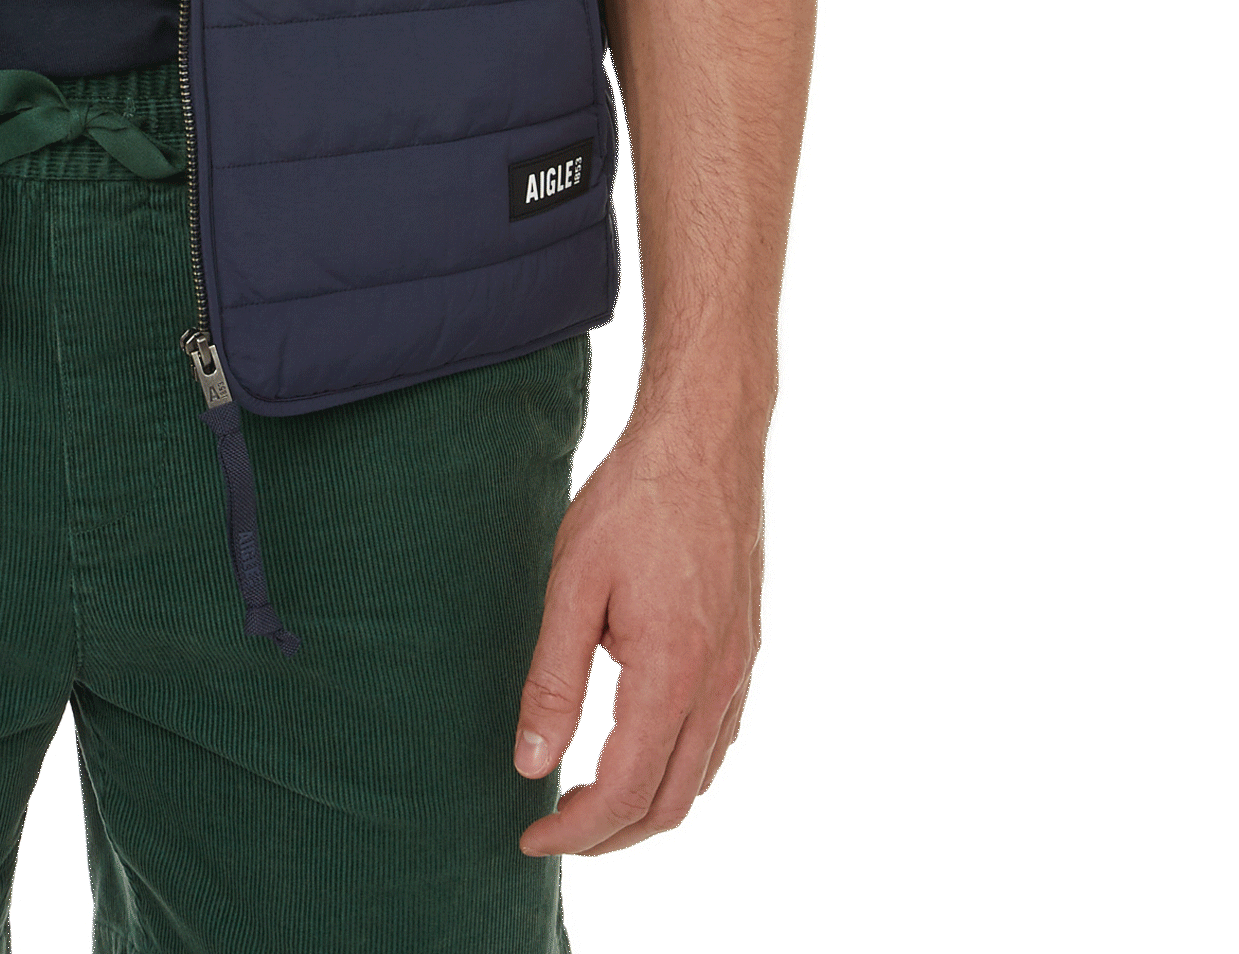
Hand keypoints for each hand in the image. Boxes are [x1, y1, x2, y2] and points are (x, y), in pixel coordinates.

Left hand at [512, 401, 765, 857]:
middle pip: (668, 803)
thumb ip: (554, 679)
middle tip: (554, 832)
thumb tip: (531, 764)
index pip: (622, 791)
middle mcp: (717, 685)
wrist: (705, 440)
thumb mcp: (574, 582)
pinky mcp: (745, 650)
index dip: (575, 829)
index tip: (530, 836)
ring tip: (588, 804)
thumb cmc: (634, 501)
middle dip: (609, 835)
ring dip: (645, 808)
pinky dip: (678, 770)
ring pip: (700, 778)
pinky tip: (640, 753)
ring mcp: (739, 670)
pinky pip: (718, 740)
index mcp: (672, 675)